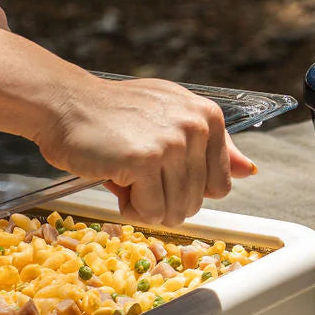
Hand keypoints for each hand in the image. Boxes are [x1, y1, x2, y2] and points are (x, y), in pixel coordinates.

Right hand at [36, 76, 256, 226]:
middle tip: (136, 171)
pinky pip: (150, 211)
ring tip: (125, 173)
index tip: (162, 172)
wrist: (64, 103)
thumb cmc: (114, 114)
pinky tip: (115, 179)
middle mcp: (196, 127)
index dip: (187, 189)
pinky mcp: (145, 160)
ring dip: (145, 204)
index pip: (221, 184)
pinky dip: (130, 207)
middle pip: (197, 202)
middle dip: (162, 198)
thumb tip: (250, 171)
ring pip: (175, 210)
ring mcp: (172, 143)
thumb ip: (214, 147)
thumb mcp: (172, 118)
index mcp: (208, 117)